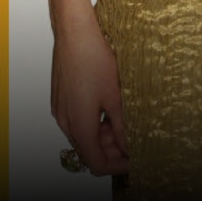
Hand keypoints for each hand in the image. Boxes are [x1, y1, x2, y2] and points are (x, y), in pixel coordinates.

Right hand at [51, 9, 126, 175]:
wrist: (75, 34)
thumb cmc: (95, 60)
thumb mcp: (116, 96)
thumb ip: (123, 125)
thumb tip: (130, 146)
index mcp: (79, 125)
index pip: (95, 162)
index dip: (117, 166)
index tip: (137, 160)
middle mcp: (66, 122)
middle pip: (90, 150)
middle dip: (114, 150)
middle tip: (139, 140)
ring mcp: (62, 111)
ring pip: (85, 135)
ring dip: (107, 135)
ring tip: (131, 122)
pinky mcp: (63, 100)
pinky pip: (80, 120)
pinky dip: (98, 122)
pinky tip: (116, 109)